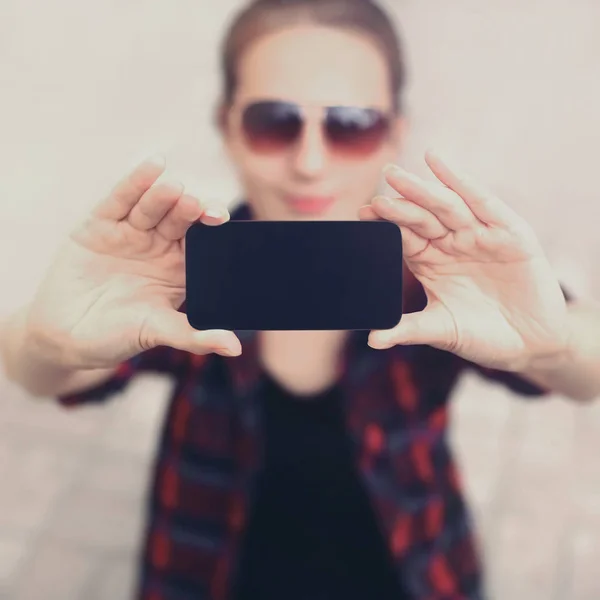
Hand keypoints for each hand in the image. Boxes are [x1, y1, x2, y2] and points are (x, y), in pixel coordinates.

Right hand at [26, 156, 240, 368]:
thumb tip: (234, 348)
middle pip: (179, 221)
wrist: (62, 336)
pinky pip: (121, 201)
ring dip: (164, 197)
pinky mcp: (101, 225)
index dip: (212, 232)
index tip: (222, 222)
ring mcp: (132, 234)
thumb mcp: (156, 333)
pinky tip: (152, 167)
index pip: (202, 244)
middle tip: (198, 206)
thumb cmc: (115, 336)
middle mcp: (160, 247)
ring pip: (153, 208)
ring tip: (174, 190)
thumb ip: (193, 335)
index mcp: (180, 269)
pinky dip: (135, 184)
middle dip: (189, 211)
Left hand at [359, 150, 568, 371]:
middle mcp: (451, 243)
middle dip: (400, 202)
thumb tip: (373, 339)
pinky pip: (483, 202)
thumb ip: (408, 329)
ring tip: (395, 176)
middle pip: (421, 217)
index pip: (403, 237)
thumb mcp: (442, 331)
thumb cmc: (483, 336)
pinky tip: (437, 162)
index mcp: (430, 261)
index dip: (385, 225)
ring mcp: (479, 235)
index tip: (362, 214)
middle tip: (377, 190)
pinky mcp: (509, 233)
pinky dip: (461, 181)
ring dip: (422, 189)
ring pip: (446, 206)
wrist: (530, 345)